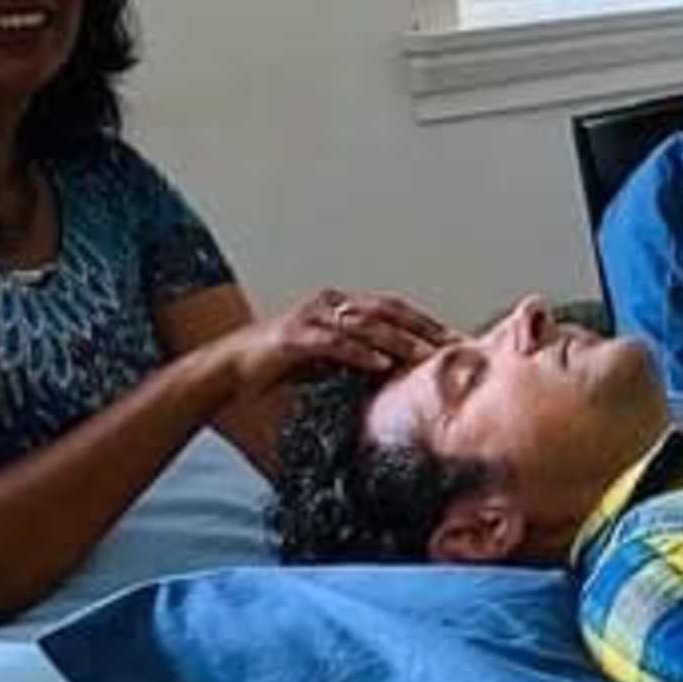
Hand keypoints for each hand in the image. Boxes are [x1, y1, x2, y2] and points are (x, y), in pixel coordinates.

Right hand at [219, 290, 445, 395]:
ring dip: (399, 339)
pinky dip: (359, 352)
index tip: (454, 340)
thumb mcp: (328, 365)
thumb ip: (358, 362)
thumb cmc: (278, 369)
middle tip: (453, 345)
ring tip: (426, 356)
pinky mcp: (294, 337)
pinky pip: (334, 343)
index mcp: (340, 308)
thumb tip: (396, 376)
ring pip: (365, 324)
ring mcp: (311, 317)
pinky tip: (380, 363)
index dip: (424, 323)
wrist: (228, 372)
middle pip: (387, 311)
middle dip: (422, 327)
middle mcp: (329, 305)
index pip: (393, 310)